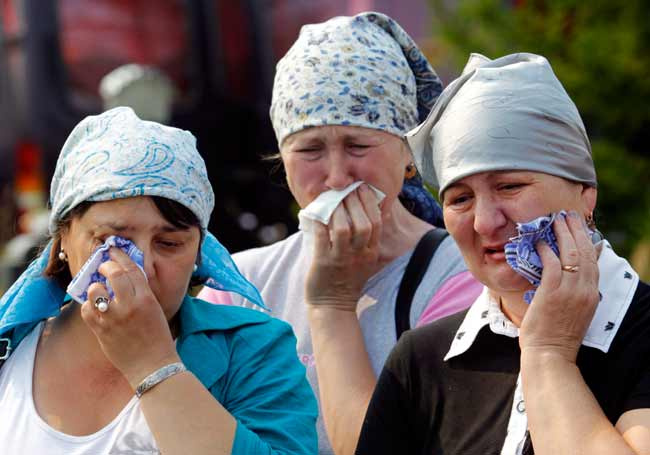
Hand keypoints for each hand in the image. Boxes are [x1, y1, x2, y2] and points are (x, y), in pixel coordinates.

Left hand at [80, 248, 179, 388]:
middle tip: (103, 268)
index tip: (113, 250)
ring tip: (98, 292)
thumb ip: (140, 293)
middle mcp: (130, 306)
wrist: (153, 366)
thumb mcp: (154, 309)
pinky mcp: (101, 331)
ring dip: (94, 289)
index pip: (131, 269)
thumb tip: (124, 277)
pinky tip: (95, 309)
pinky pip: (86, 311)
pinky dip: (88, 307)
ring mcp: (114, 318)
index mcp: (147, 298)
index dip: (120, 256)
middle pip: (113, 274)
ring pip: (95, 292)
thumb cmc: (157, 337)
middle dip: (105, 267)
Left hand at [305, 184, 381, 311]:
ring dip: (337, 210)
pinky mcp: (323, 263)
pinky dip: (319, 223)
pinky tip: (316, 212)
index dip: (370, 203)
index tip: (362, 189)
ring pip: (342, 229)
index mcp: (370, 253)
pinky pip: (321, 237)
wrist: (333, 307)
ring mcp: (340, 259)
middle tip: (346, 189)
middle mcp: (359, 255)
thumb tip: (360, 212)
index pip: (376, 223)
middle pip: (362, 224)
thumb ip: (365, 241)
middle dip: (354, 202)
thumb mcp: (364, 261)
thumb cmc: (347, 281)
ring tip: (332, 199)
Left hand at [519, 211, 599, 361]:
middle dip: (577, 230)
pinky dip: (547, 251)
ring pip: (571, 254)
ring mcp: (570, 291)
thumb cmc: (556, 334)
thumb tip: (573, 274)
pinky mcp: (553, 292)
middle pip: (585, 252)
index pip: (593, 261)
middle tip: (568, 215)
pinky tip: (540, 242)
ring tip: (556, 220)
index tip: (580, 226)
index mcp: (591, 294)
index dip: (587, 240)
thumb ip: (576, 290)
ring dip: (563, 234)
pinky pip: (552, 264)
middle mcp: (585, 290)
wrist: (550, 354)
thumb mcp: (574, 310)